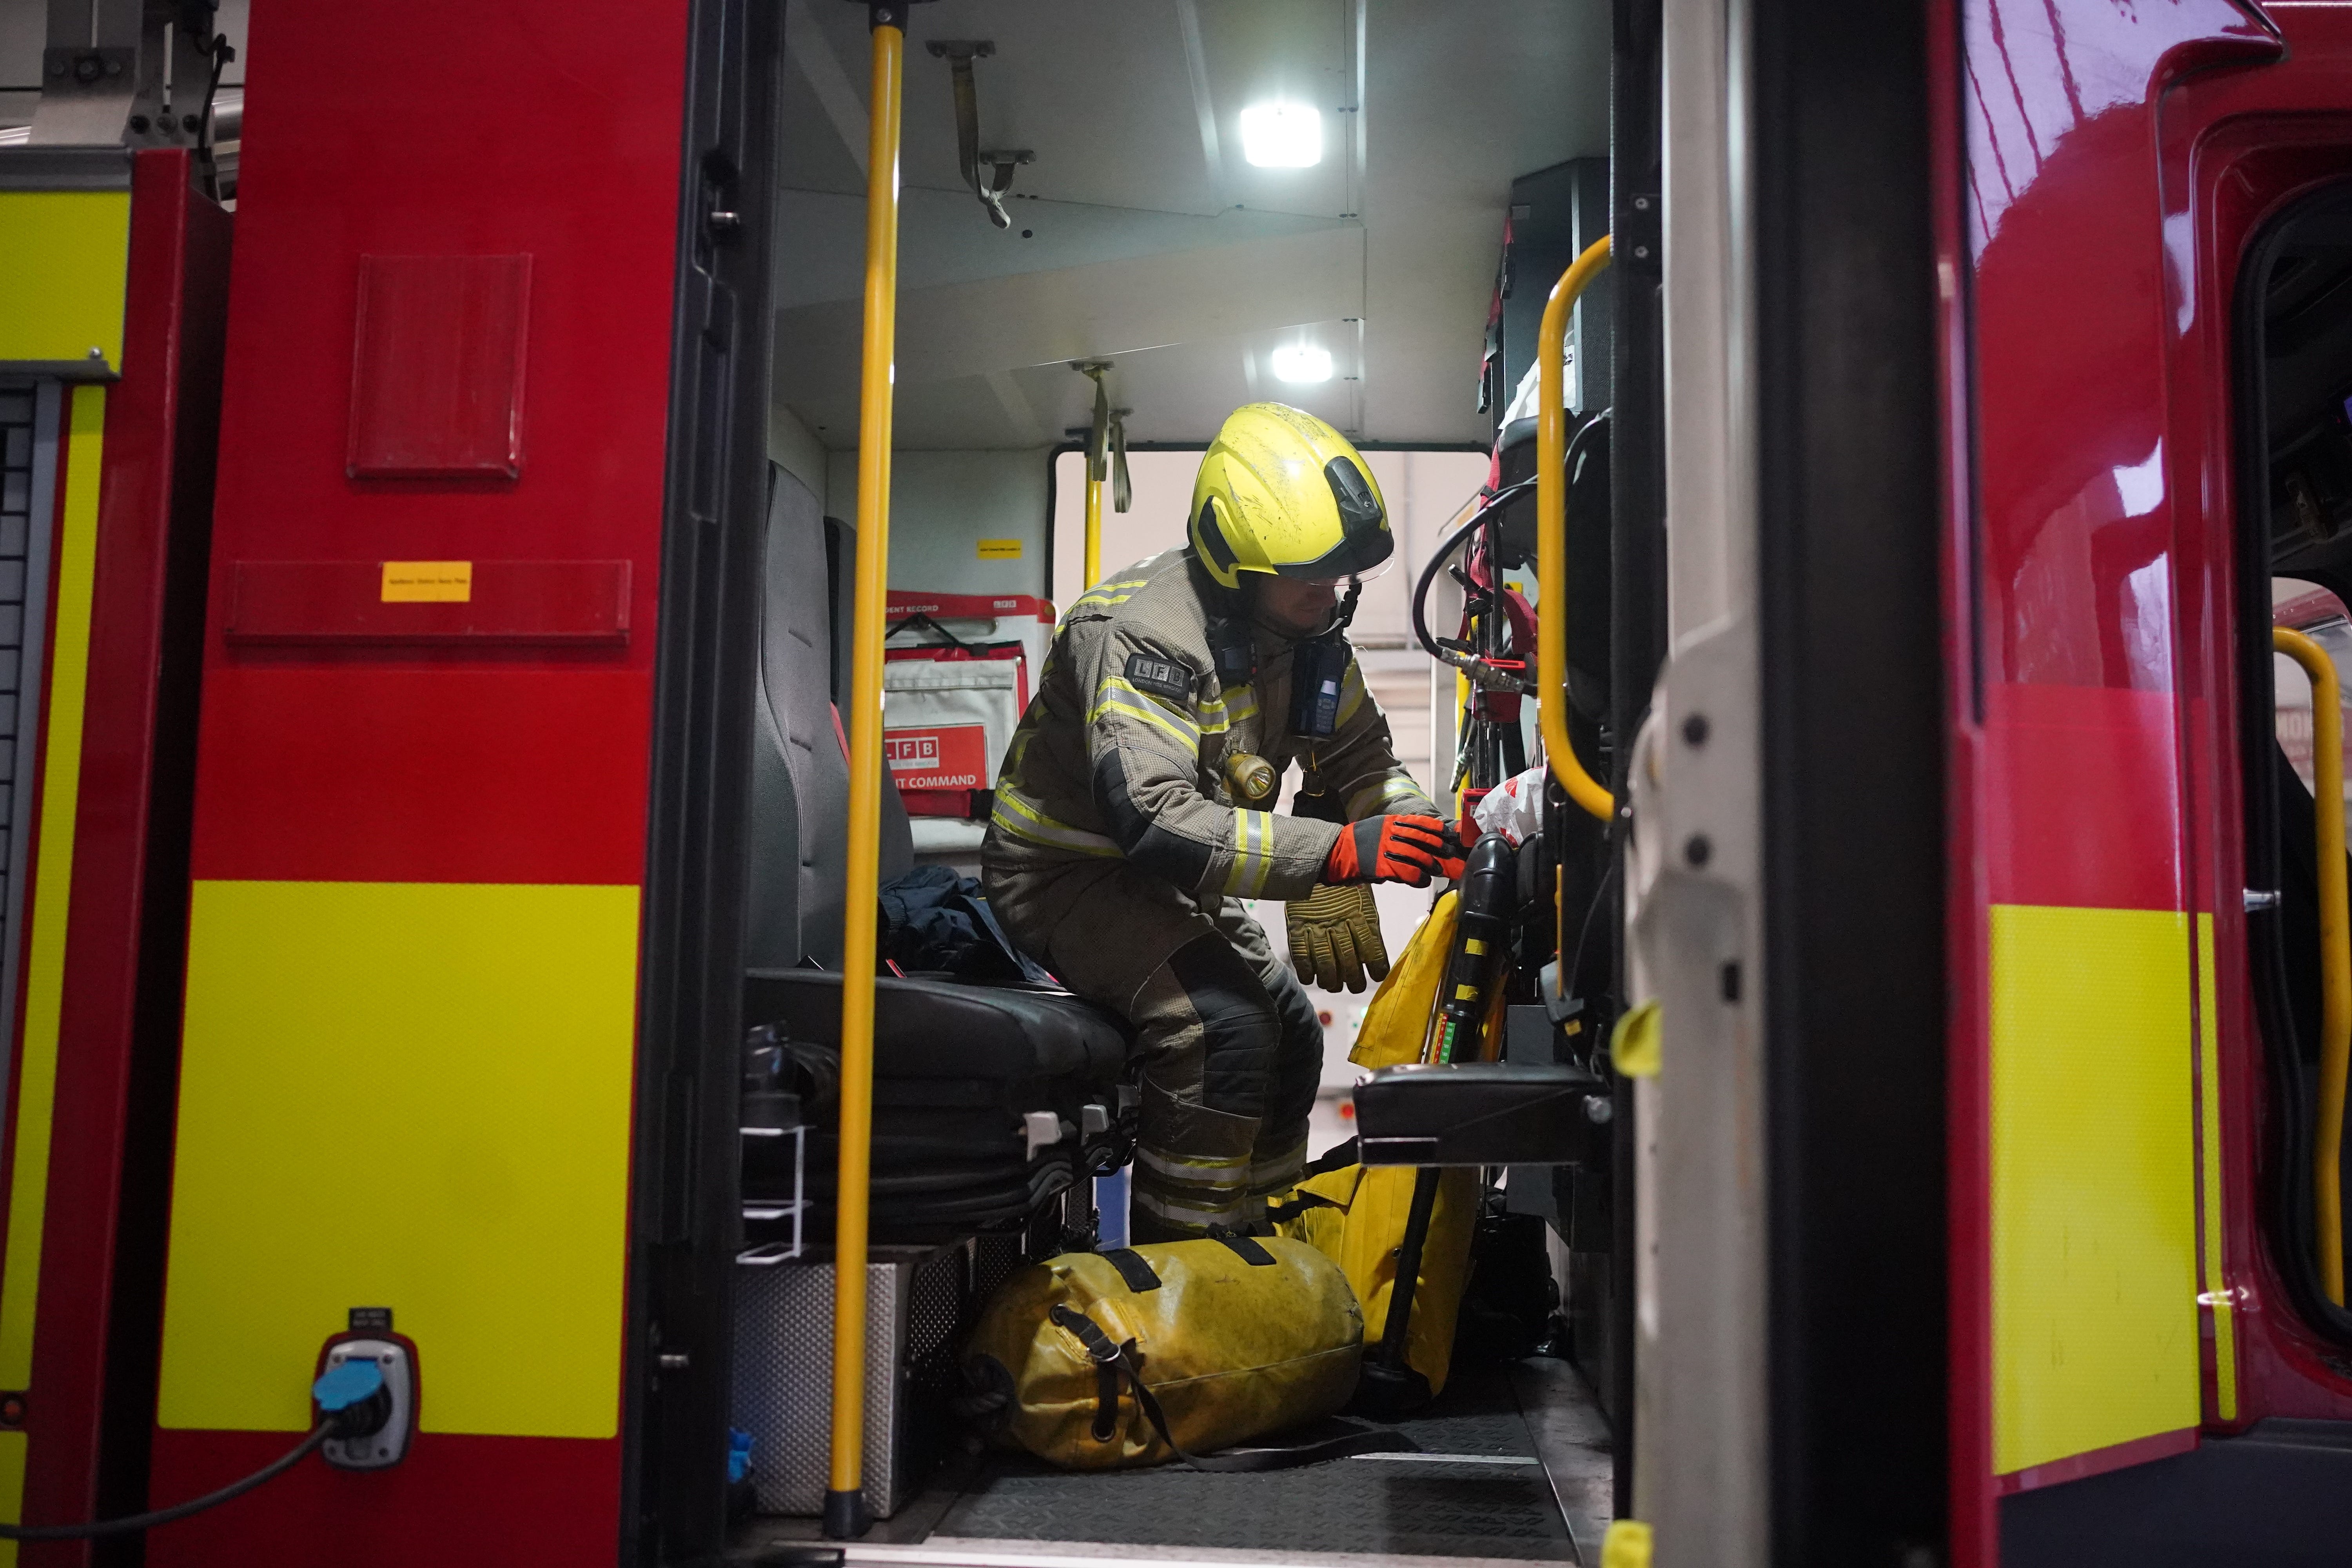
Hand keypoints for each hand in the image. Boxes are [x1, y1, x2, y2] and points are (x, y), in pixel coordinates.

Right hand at [1286, 883, 1391, 992]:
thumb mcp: (1365, 902)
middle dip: (1354, 981)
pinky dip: (1306, 971)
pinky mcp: (1298, 925)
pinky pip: (1301, 955)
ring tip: (1333, 986)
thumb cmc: (1346, 883)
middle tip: (1355, 987)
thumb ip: (1368, 927)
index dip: (1377, 968)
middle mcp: (1341, 924)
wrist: (1319, 861)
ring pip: (1326, 963)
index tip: (1377, 976)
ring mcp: (1318, 926)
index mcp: (1361, 916)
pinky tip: (1311, 979)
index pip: (1373, 951)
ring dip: (1331, 980)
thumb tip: (1373, 956)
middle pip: (1349, 962)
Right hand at [1322, 814, 1467, 886]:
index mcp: (1390, 822)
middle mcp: (1390, 832)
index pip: (1420, 822)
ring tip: (1437, 870)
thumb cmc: (1357, 842)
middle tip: (1449, 854)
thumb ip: (1396, 833)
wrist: (1336, 852)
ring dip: (1431, 864)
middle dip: (1439, 846)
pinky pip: (1407, 871)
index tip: (1449, 834)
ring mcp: (1387, 848)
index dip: (1437, 829)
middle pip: (1422, 838)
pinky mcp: (1383, 865)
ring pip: (1418, 855)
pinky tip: (1422, 881)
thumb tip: (1416, 842)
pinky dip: (1418, 877)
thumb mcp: (1378, 829)